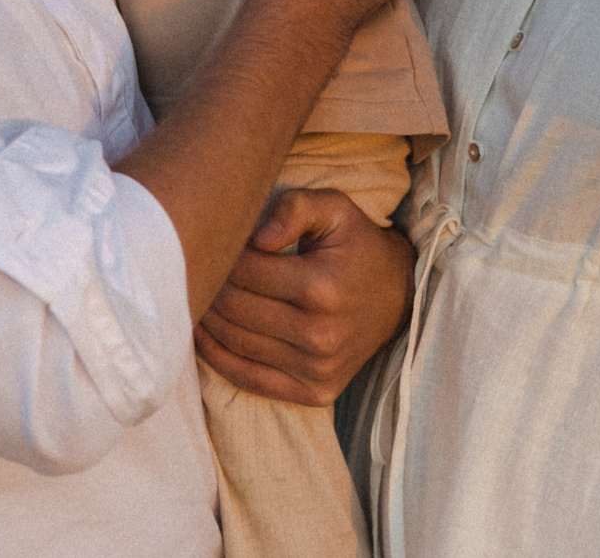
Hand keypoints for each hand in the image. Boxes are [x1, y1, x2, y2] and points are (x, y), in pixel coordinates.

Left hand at [195, 188, 416, 405]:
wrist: (400, 297)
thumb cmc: (357, 246)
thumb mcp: (335, 209)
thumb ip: (294, 208)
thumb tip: (257, 238)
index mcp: (322, 287)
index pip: (244, 271)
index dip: (223, 254)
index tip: (219, 243)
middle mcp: (320, 334)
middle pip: (235, 308)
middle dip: (211, 285)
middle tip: (201, 269)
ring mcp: (317, 368)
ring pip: (236, 343)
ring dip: (209, 318)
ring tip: (200, 294)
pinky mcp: (314, 392)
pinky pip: (248, 379)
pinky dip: (217, 357)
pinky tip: (204, 334)